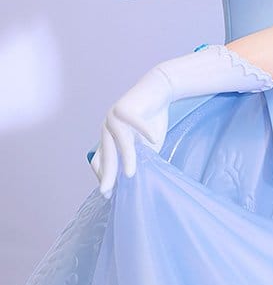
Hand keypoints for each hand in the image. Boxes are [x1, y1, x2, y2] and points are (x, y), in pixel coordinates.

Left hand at [89, 67, 171, 197]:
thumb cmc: (152, 120)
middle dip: (107, 173)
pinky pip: (134, 121)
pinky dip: (144, 130)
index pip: (101, 160)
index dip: (103, 176)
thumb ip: (139, 159)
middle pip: (106, 153)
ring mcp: (114, 116)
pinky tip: (153, 139)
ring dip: (126, 157)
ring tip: (131, 174)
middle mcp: (107, 127)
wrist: (159, 91)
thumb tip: (138, 183)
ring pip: (119, 140)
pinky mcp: (125, 106)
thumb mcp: (146, 145)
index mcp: (109, 137)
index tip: (108, 193)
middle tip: (107, 190)